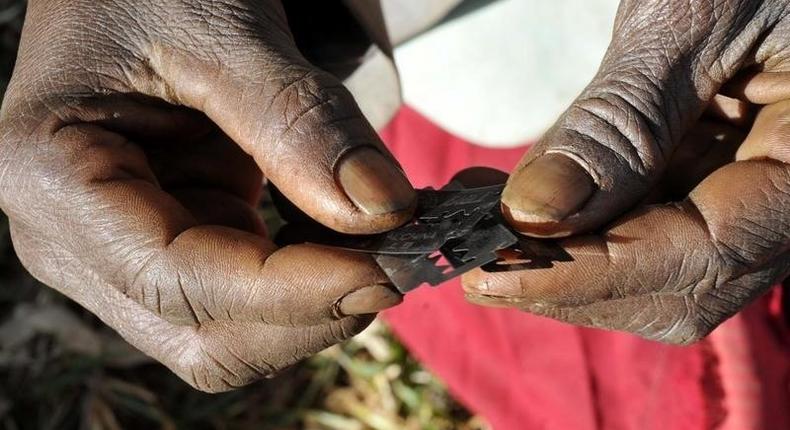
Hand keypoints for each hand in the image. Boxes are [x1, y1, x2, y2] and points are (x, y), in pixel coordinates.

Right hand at [0, 0, 414, 391]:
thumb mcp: (221, 30)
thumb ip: (298, 121)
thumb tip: (382, 210)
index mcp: (53, 182)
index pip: (180, 282)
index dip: (293, 293)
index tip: (385, 271)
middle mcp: (75, 241)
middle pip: (205, 338)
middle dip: (308, 314)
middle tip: (396, 262)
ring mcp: (123, 253)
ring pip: (232, 333)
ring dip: (316, 305)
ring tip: (378, 244)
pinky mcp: (172, 245)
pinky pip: (246, 297)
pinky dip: (307, 281)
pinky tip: (347, 238)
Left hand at [463, 0, 789, 343]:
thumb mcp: (686, 17)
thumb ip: (619, 122)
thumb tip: (534, 214)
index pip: (704, 254)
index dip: (589, 275)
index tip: (489, 275)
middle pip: (681, 284)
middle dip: (569, 283)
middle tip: (471, 262)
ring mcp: (753, 187)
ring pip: (659, 267)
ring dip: (564, 259)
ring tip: (482, 228)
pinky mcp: (716, 172)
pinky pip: (649, 223)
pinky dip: (580, 225)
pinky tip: (518, 203)